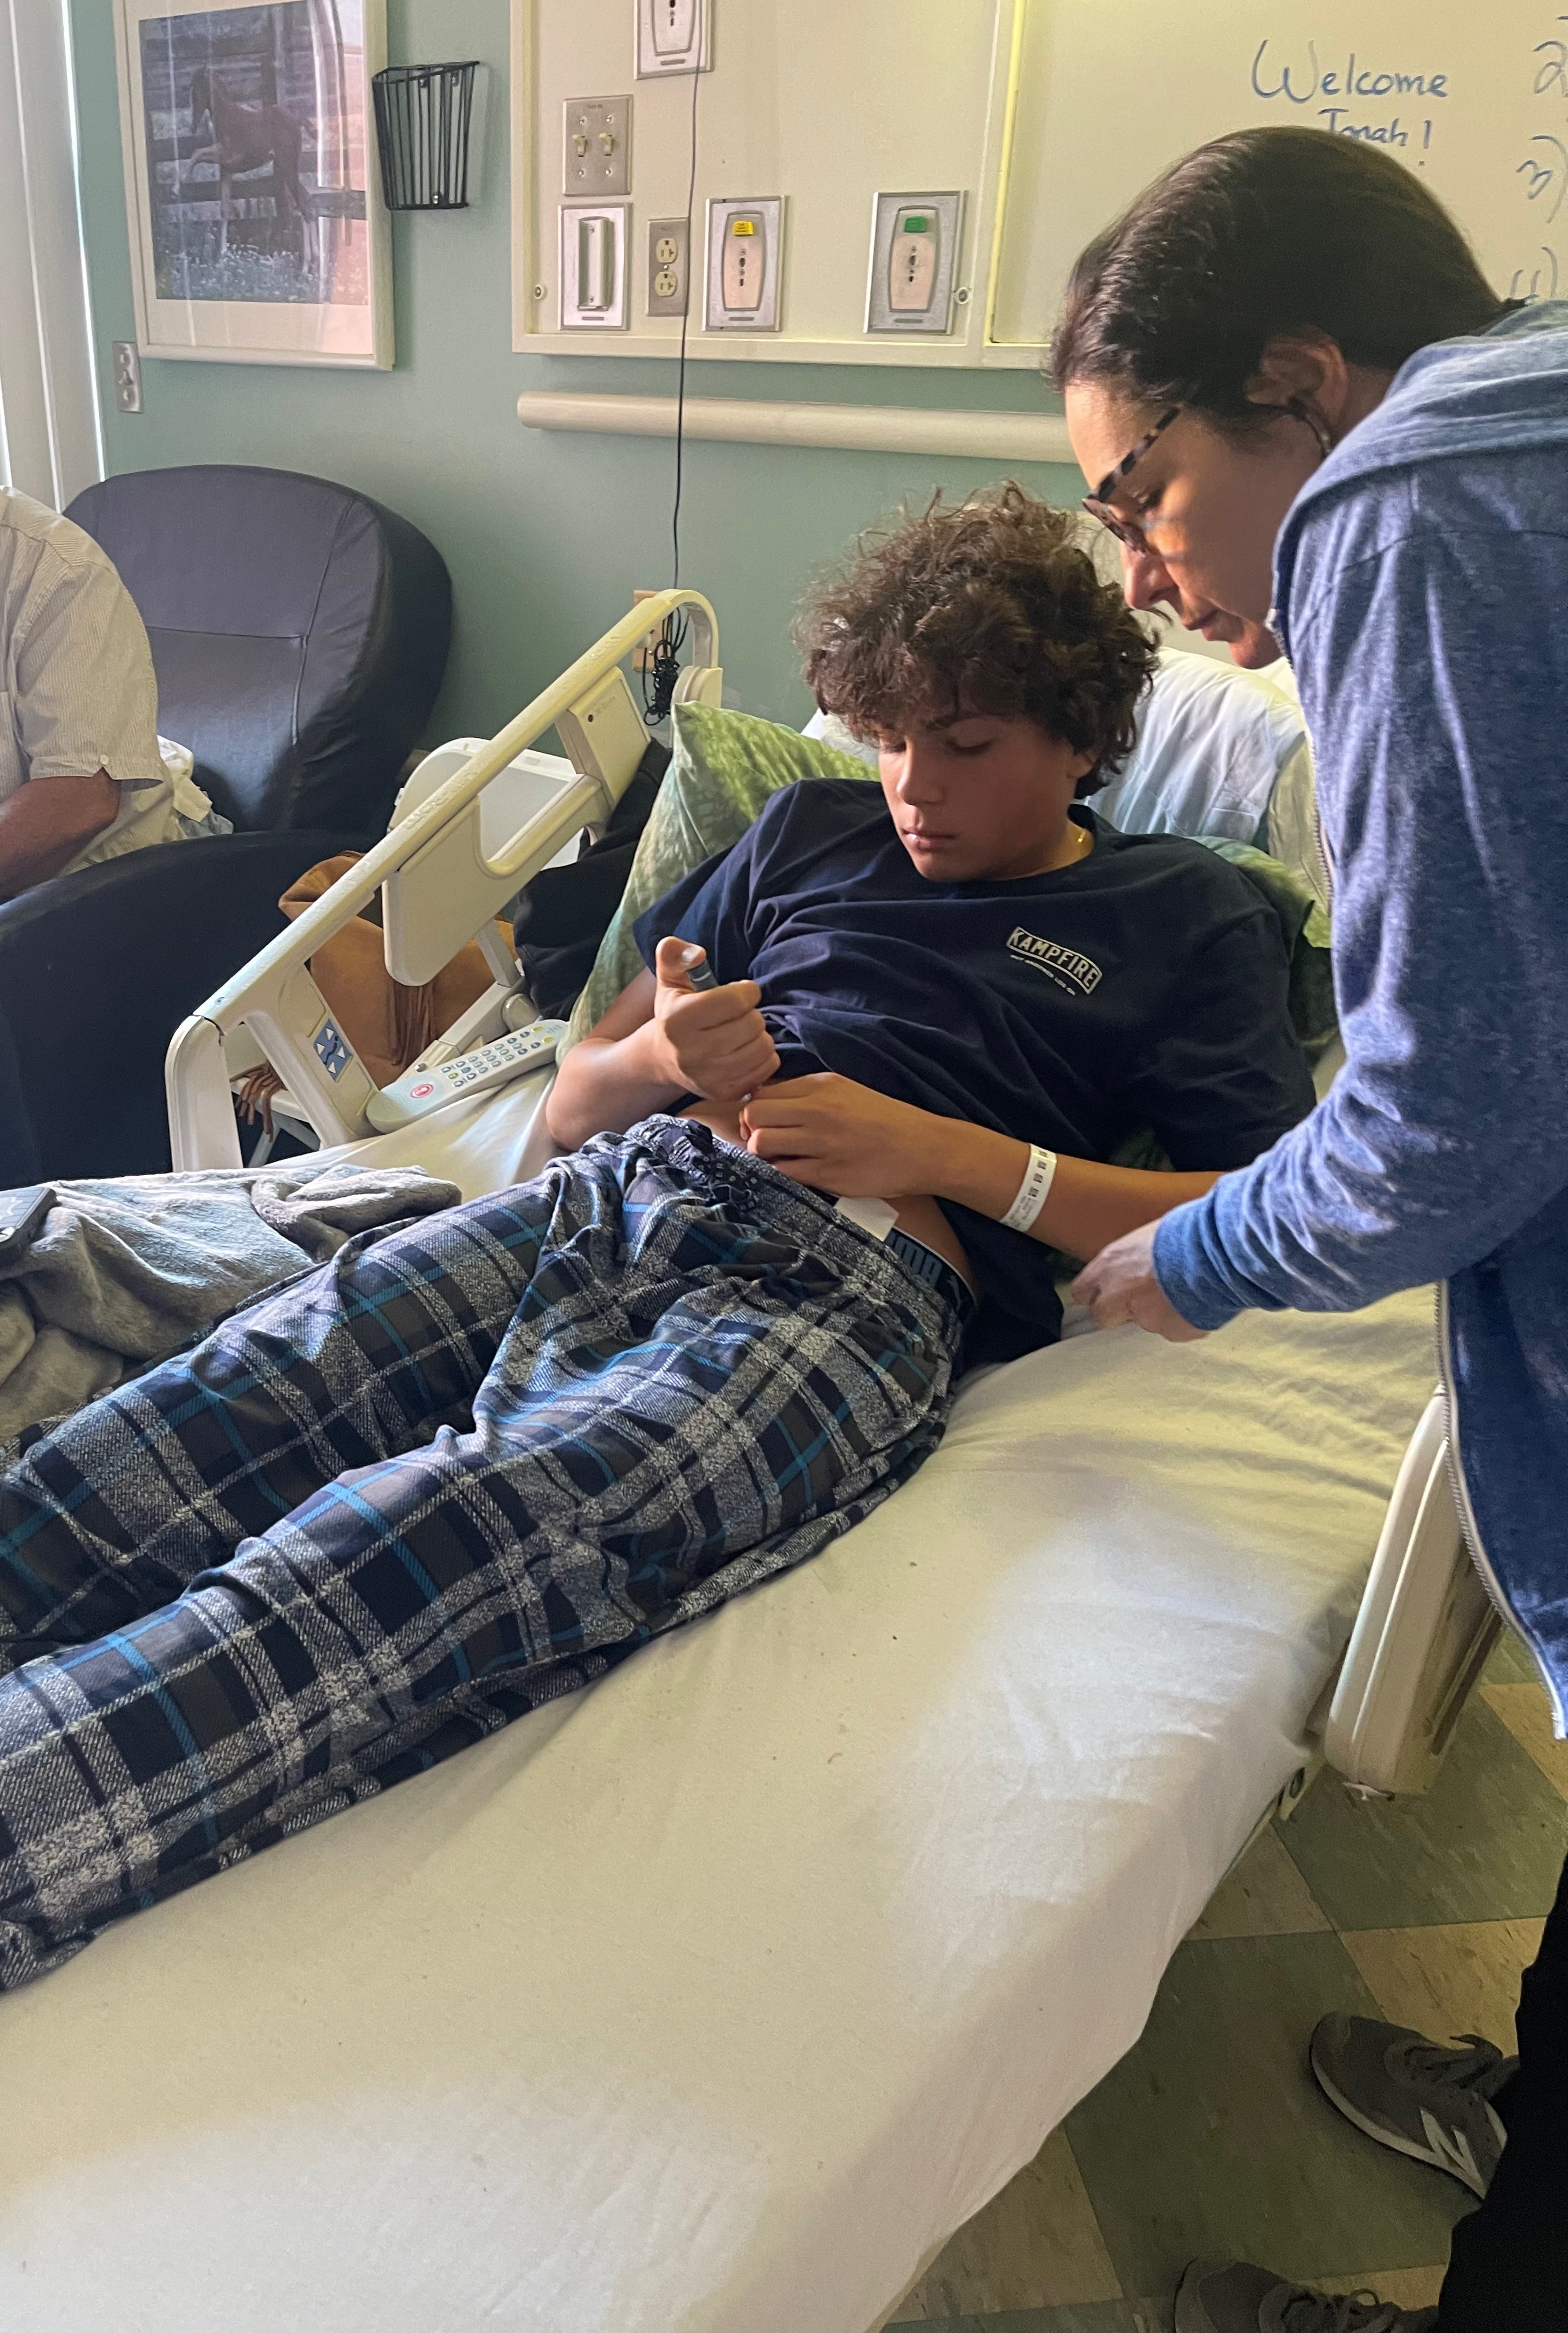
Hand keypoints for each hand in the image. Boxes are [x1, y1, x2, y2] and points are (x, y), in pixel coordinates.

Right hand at [649, 937, 779, 1100]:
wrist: (663, 1060)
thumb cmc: (674, 1013)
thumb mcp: (669, 979)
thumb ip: (675, 954)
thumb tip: (697, 953)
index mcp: (677, 1020)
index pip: (737, 1000)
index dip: (746, 991)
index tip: (738, 993)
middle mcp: (691, 1052)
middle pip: (753, 1023)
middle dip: (752, 1014)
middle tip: (739, 1015)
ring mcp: (708, 1076)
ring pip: (763, 1046)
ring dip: (759, 1035)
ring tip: (743, 1032)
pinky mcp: (725, 1093)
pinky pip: (767, 1068)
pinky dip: (763, 1056)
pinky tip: (746, 1050)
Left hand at [739, 1074, 942, 1195]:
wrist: (924, 1148)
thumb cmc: (885, 1120)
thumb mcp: (846, 1091)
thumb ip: (808, 1095)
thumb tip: (766, 1105)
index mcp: (821, 1085)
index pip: (763, 1093)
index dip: (757, 1112)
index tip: (766, 1125)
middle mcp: (818, 1110)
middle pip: (754, 1115)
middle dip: (751, 1132)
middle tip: (766, 1144)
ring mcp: (822, 1143)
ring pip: (761, 1144)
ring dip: (762, 1155)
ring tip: (782, 1160)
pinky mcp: (828, 1174)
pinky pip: (783, 1173)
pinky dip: (781, 1175)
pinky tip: (798, 1173)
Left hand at [1070, 1219, 1208, 1340]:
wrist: (1218, 1251)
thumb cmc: (1186, 1232)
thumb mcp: (1147, 1236)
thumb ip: (1132, 1256)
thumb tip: (1135, 1260)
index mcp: (1110, 1266)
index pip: (1082, 1292)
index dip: (1095, 1293)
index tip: (1104, 1291)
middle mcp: (1120, 1296)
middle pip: (1104, 1316)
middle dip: (1119, 1310)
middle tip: (1143, 1295)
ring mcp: (1145, 1317)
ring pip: (1145, 1322)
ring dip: (1157, 1311)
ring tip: (1181, 1291)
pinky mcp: (1171, 1332)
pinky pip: (1174, 1329)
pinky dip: (1183, 1319)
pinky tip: (1197, 1301)